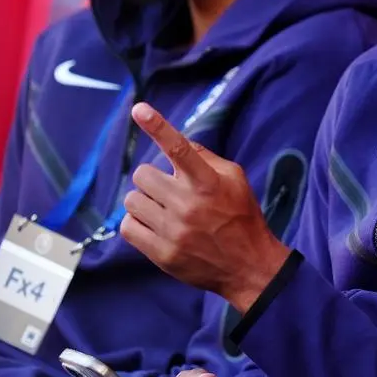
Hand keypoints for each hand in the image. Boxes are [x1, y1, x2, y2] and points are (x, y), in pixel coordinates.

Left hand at [121, 102, 291, 311]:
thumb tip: (178, 142)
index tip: (139, 109)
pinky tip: (154, 226)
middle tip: (167, 189)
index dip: (158, 125)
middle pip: (143, 174)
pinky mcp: (161, 254)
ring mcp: (173, 231)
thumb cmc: (242, 217)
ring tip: (163, 210)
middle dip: (152, 179)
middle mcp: (189, 205)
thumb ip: (206, 159)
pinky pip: (127, 227)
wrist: (249, 267)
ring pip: (132, 200)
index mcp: (209, 183)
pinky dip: (137, 223)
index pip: (180, 147)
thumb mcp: (236, 180)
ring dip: (144, 201)